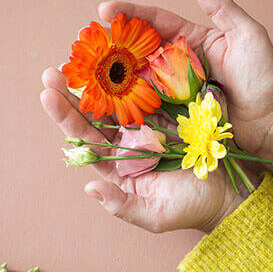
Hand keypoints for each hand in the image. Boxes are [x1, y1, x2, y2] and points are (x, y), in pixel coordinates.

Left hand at [41, 68, 253, 232]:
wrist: (224, 193)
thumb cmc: (189, 207)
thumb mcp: (153, 214)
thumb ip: (121, 205)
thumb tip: (89, 188)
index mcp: (118, 166)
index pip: (86, 139)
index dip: (67, 117)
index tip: (48, 95)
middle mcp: (128, 143)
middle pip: (95, 115)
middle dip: (73, 93)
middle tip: (53, 70)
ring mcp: (147, 126)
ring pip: (118, 100)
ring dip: (100, 80)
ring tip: (81, 57)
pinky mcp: (168, 114)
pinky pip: (147, 93)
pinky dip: (133, 77)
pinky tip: (120, 59)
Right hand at [98, 0, 272, 176]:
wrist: (271, 121)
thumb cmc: (264, 78)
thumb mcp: (248, 36)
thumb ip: (223, 9)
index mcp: (193, 40)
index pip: (156, 22)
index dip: (130, 14)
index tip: (104, 10)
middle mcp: (180, 62)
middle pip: (141, 50)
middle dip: (114, 45)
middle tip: (87, 44)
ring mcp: (176, 89)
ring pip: (140, 78)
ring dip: (115, 74)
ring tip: (89, 72)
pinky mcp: (176, 113)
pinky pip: (149, 104)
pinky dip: (130, 102)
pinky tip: (110, 101)